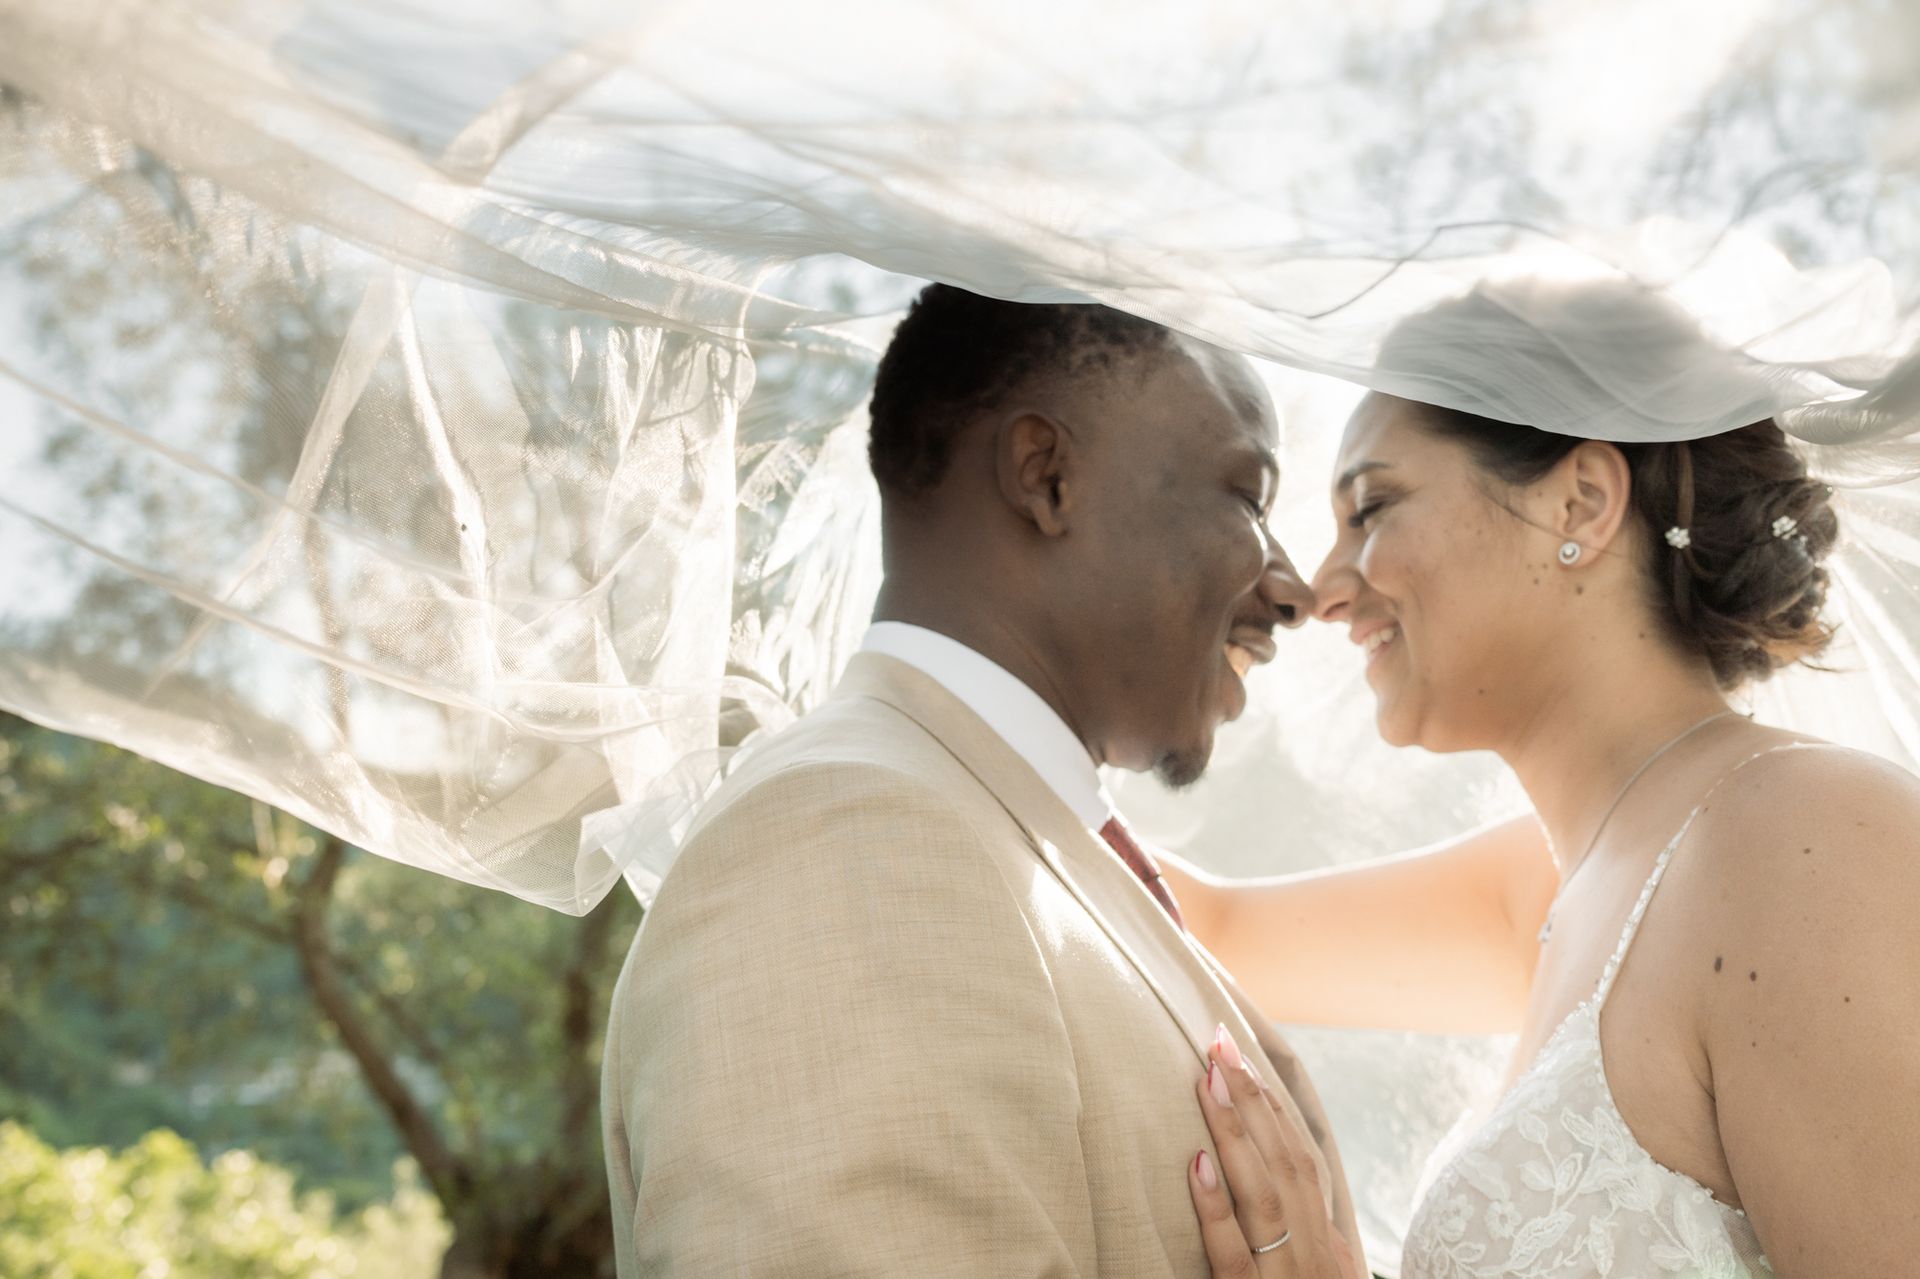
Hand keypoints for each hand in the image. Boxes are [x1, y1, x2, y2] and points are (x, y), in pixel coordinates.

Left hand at [1187, 1025, 1362, 1278]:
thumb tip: (1261, 1178)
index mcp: (1328, 1241)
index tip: (1240, 1054)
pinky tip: (1196, 1164)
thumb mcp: (1322, 1277)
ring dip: (1235, 1132)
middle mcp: (1316, 1251)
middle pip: (1285, 1161)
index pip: (1300, 1157)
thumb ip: (1302, 1233)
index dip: (1271, 1103)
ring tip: (1206, 1078)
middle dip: (1251, 1097)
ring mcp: (1292, 1277)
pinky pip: (1235, 1256)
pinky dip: (1216, 1209)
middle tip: (1218, 1040)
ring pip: (1263, 1195)